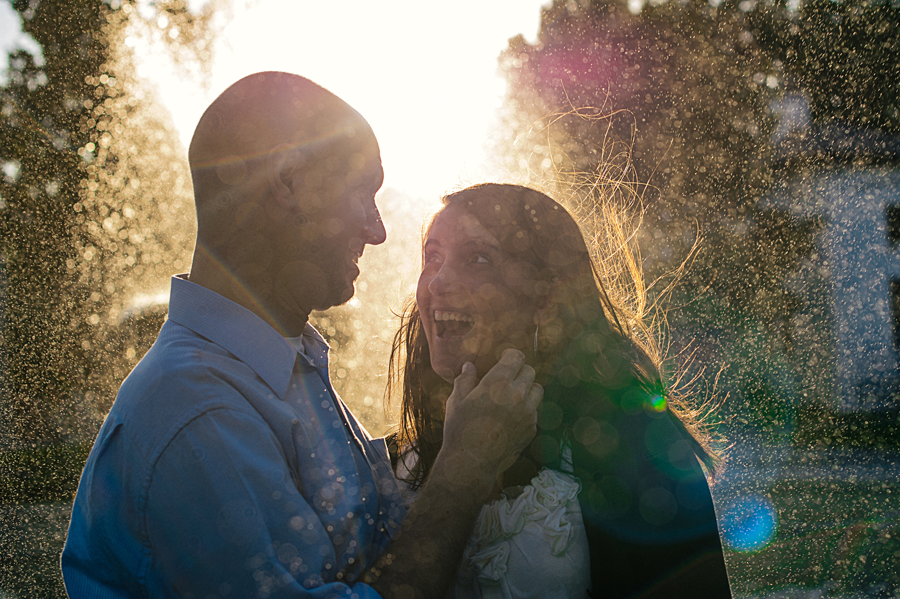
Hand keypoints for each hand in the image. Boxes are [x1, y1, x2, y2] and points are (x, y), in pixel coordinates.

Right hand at [441, 349, 542, 477]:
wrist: (472, 463)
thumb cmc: (460, 430)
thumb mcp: (456, 402)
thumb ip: (465, 380)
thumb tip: (468, 366)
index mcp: (497, 382)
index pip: (516, 356)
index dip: (510, 355)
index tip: (504, 359)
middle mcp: (517, 394)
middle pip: (530, 371)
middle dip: (519, 371)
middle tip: (507, 379)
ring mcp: (527, 412)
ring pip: (537, 390)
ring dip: (527, 389)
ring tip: (513, 396)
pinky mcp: (531, 428)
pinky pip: (535, 411)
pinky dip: (527, 409)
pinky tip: (511, 416)